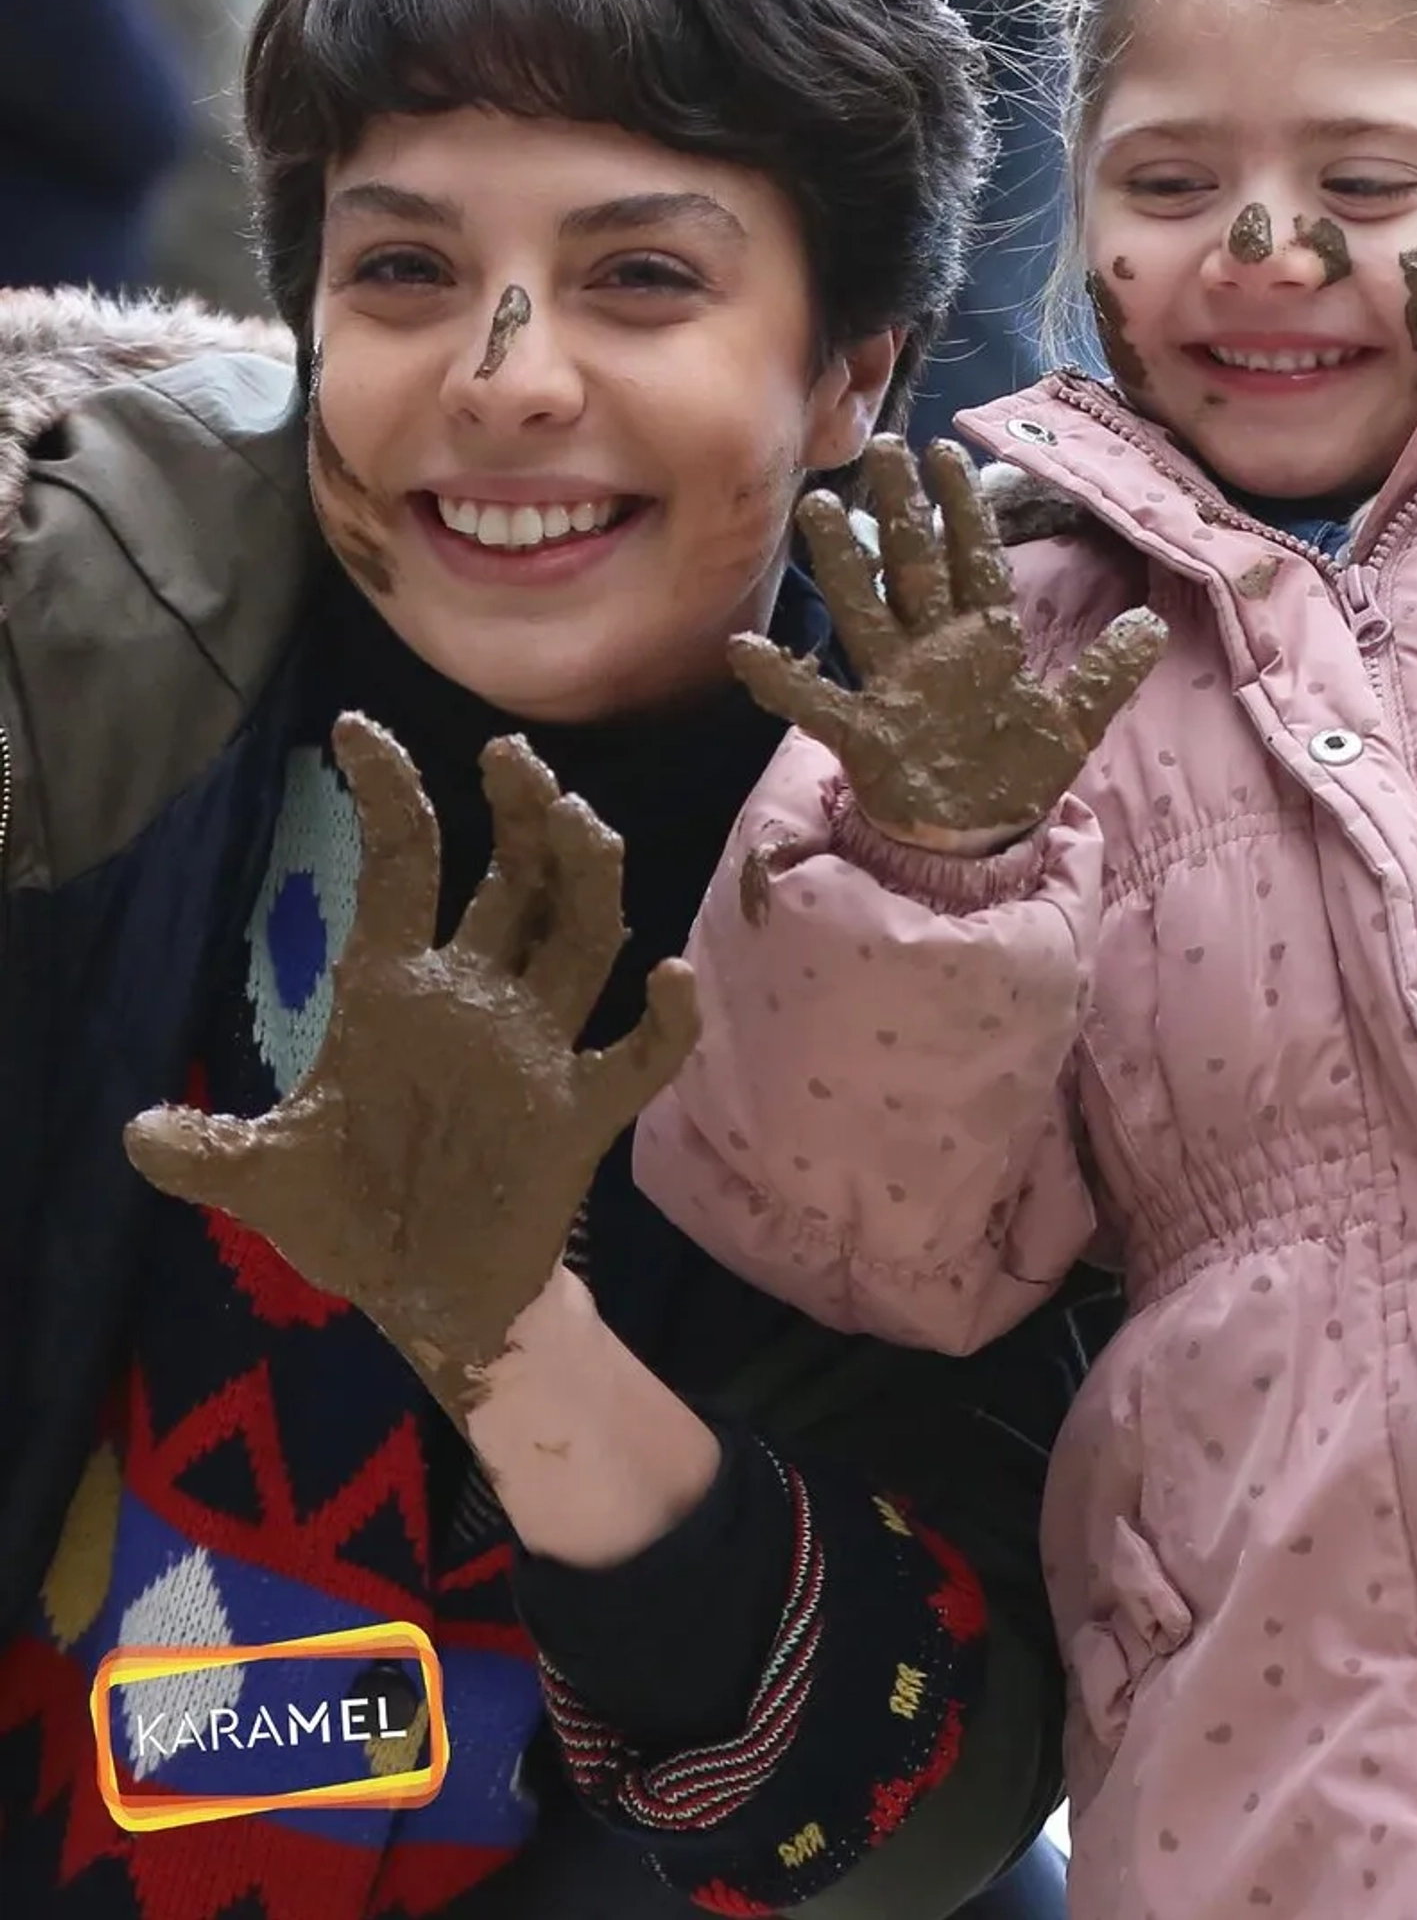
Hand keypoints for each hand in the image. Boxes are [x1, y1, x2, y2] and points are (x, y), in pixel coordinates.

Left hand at [124, 715, 699, 1422]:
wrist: (428, 1298)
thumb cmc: (352, 1217)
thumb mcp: (268, 1178)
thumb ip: (210, 1154)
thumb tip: (138, 1135)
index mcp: (395, 991)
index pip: (399, 867)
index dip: (385, 796)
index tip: (357, 729)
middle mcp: (476, 1000)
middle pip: (512, 880)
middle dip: (517, 814)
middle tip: (509, 758)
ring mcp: (538, 1049)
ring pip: (580, 936)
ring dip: (585, 878)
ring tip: (580, 825)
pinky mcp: (581, 1111)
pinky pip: (638, 1055)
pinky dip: (664, 1019)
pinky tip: (667, 977)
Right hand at [729, 436, 1167, 847]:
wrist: (978, 840)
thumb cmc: (1014, 774)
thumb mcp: (1073, 725)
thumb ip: (1106, 674)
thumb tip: (1153, 624)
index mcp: (983, 642)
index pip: (973, 561)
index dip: (963, 509)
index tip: (947, 453)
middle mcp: (932, 651)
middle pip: (913, 567)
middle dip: (900, 510)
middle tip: (883, 448)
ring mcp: (893, 688)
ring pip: (864, 611)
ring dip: (842, 563)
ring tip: (819, 508)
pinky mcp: (863, 733)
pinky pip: (817, 703)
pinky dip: (783, 680)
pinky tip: (747, 652)